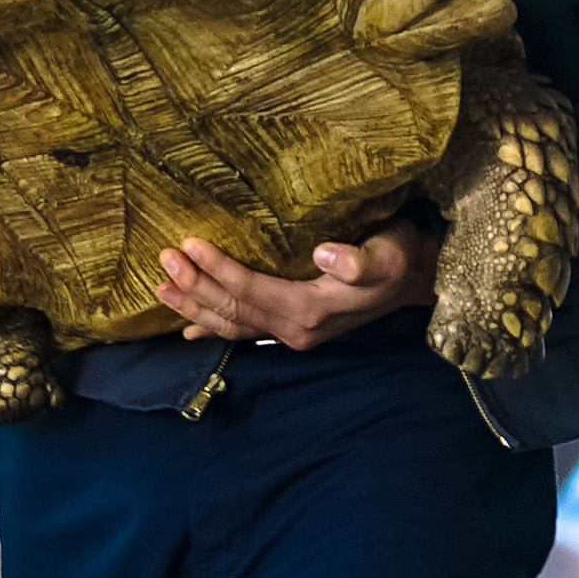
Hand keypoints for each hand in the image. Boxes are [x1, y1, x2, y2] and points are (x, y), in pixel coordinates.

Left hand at [155, 215, 438, 350]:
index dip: (218, 269)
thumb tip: (325, 254)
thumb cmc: (397, 256)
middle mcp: (296, 330)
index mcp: (310, 311)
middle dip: (195, 287)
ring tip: (162, 288)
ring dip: (195, 307)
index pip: (250, 291)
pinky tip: (190, 329)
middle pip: (233, 310)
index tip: (188, 244)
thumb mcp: (388, 254)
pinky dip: (214, 328)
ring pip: (232, 324)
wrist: (416, 279)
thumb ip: (358, 260)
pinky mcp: (293, 328)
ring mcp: (293, 333)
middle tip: (163, 261)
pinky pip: (244, 331)